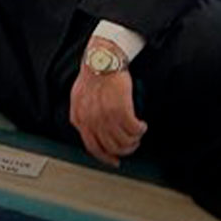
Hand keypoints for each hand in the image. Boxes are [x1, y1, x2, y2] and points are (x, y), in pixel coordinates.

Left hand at [69, 45, 146, 167]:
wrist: (102, 59)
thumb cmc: (93, 75)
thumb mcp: (79, 98)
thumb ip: (83, 115)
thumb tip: (91, 131)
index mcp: (80, 118)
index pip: (92, 147)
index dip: (106, 157)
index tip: (115, 160)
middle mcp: (92, 120)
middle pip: (112, 147)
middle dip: (125, 149)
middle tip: (132, 143)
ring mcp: (106, 116)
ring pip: (124, 141)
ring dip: (134, 140)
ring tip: (137, 133)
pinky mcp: (121, 109)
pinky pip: (134, 129)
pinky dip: (140, 129)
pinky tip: (141, 125)